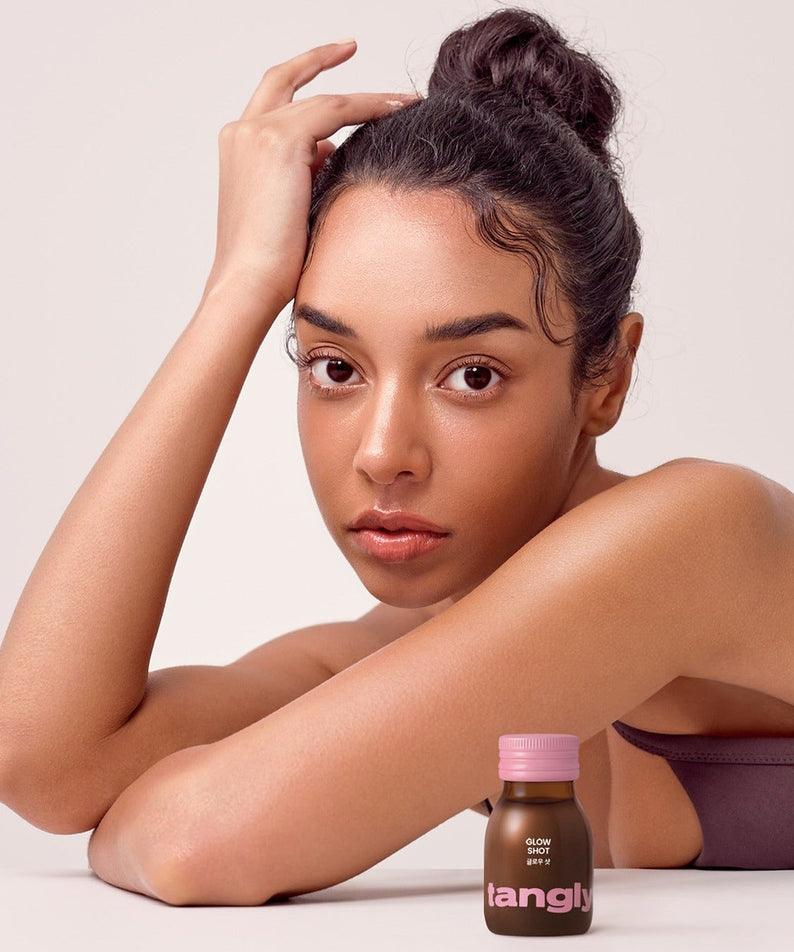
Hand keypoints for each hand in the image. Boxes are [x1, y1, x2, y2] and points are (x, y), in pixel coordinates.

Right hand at [203, 40, 419, 315]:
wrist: (249, 282)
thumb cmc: (269, 264)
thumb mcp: (288, 209)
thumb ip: (304, 174)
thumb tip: (330, 153)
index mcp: (239, 150)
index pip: (274, 106)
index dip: (303, 90)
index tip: (332, 88)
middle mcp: (242, 133)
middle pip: (284, 80)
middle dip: (318, 58)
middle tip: (349, 46)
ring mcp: (258, 133)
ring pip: (323, 99)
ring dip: (367, 98)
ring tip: (404, 101)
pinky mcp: (280, 140)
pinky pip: (337, 109)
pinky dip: (371, 107)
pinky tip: (399, 110)